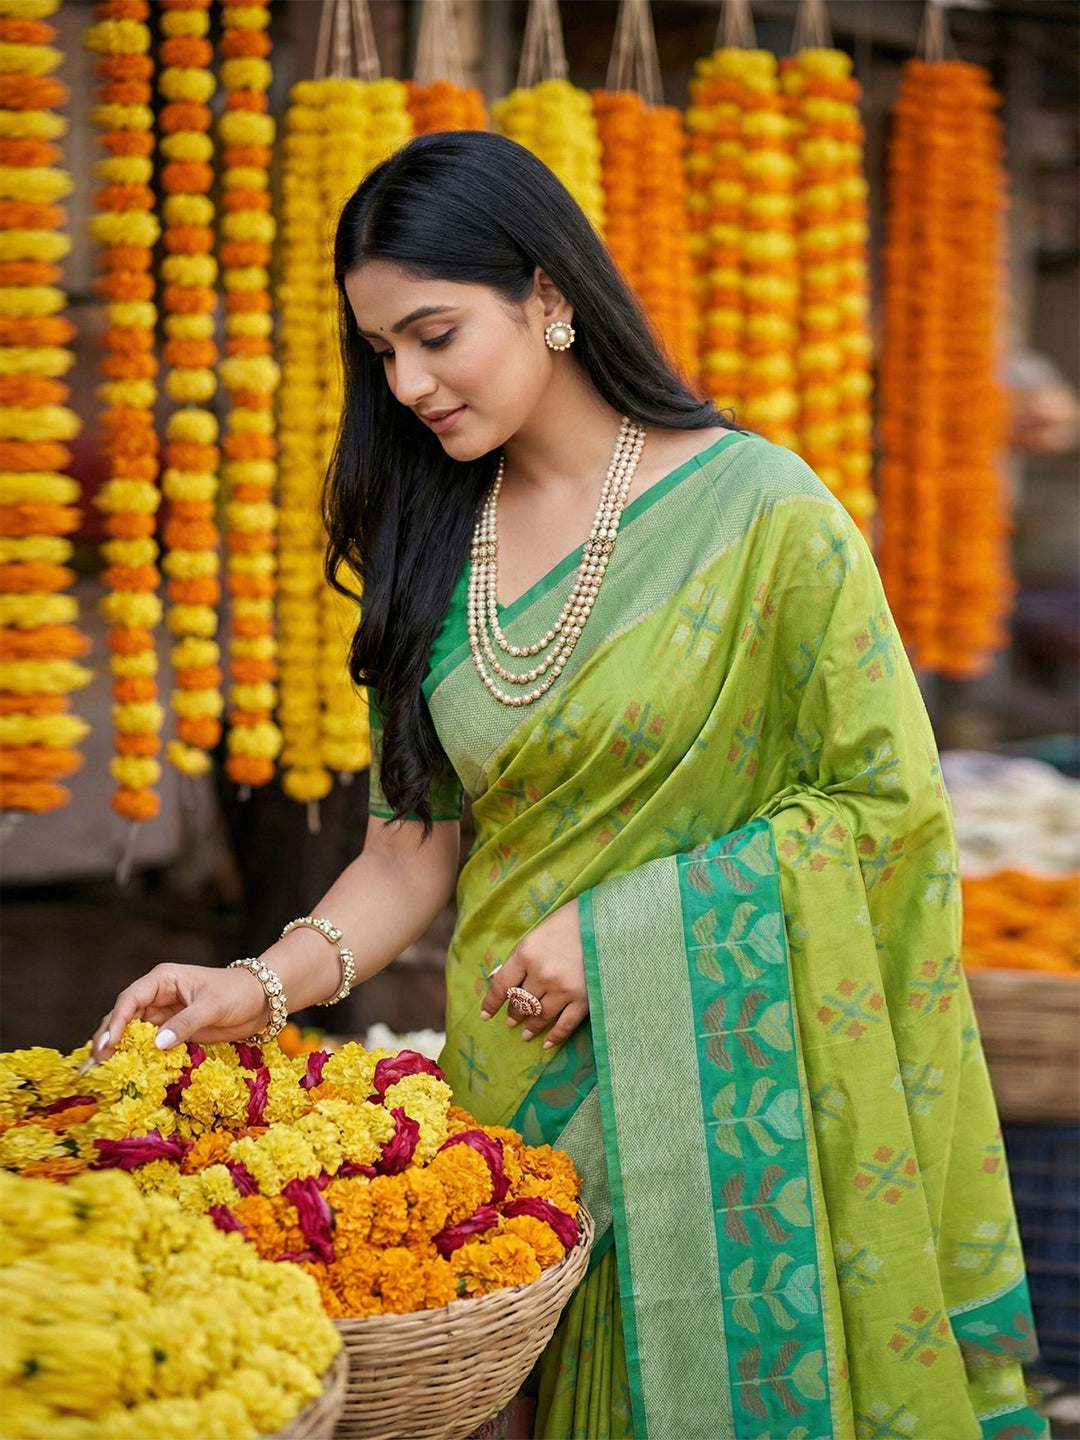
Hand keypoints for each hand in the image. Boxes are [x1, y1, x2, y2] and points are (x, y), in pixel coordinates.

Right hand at [84, 963, 269, 1066]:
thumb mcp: (212, 1006)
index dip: (116, 1022)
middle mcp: (157, 996)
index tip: (106, 1045)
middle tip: (92, 1067)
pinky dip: (135, 1058)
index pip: (130, 1000)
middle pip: (123, 1018)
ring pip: (131, 1034)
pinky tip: (122, 1074)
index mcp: (163, 980)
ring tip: (96, 1076)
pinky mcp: (172, 1032)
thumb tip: (157, 1045)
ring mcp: (163, 1015)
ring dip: (115, 1053)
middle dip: (106, 1040)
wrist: (262, 1000)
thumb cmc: (238, 992)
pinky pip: (148, 1045)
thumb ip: (185, 1024)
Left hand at [479, 899, 587, 1048]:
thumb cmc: (569, 922)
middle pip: (520, 1002)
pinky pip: (565, 1025)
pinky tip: (547, 1044)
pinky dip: (555, 1036)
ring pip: (540, 1016)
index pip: (501, 985)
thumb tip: (498, 978)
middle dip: (514, 1014)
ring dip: (531, 1026)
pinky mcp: (583, 999)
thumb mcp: (537, 934)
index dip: (491, 1003)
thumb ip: (519, 957)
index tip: (486, 1015)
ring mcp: (562, 988)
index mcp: (526, 954)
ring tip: (526, 1033)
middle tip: (512, 1021)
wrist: (606, 922)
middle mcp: (541, 974)